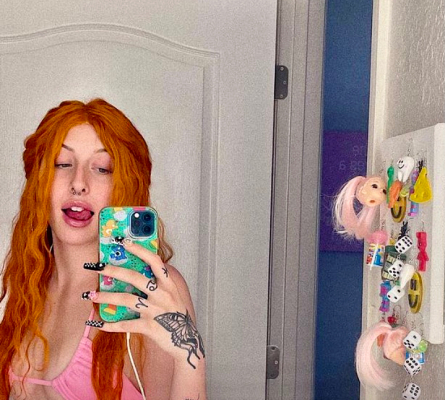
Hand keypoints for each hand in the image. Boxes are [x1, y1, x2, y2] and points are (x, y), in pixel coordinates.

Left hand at [83, 240, 204, 368]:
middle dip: (114, 270)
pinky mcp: (149, 327)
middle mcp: (162, 294)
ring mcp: (155, 310)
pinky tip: (98, 323)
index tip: (124, 242)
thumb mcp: (173, 295)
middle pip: (135, 278)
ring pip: (127, 299)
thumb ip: (160, 283)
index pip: (154, 261)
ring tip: (90, 295)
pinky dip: (111, 324)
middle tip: (97, 266)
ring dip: (106, 296)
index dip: (139, 250)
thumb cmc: (176, 315)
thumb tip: (139, 270)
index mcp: (168, 284)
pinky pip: (126, 324)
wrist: (186, 340)